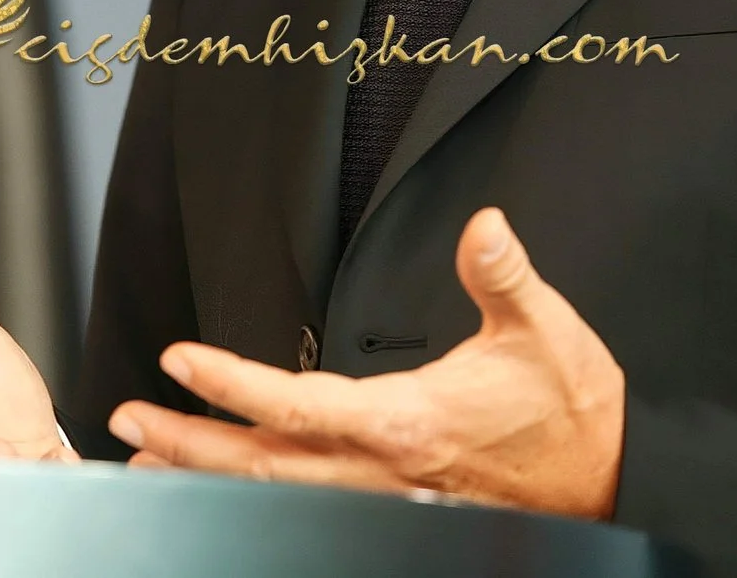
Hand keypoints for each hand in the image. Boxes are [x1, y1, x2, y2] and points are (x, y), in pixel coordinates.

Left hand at [109, 208, 623, 517]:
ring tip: (148, 464)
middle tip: (125, 424)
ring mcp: (386, 500)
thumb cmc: (572, 409)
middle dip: (188, 444)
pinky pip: (307, 510)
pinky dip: (255, 500)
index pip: (297, 404)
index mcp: (407, 422)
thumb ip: (503, 272)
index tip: (180, 360)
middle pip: (262, 465)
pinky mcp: (397, 512)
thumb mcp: (542, 327)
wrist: (611, 478)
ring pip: (276, 496)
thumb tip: (484, 225)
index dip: (232, 384)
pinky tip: (230, 487)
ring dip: (208, 478)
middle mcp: (383, 471)